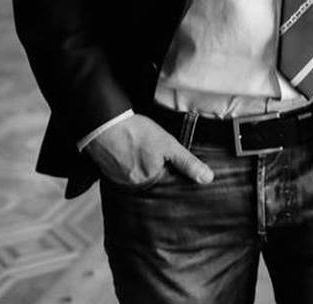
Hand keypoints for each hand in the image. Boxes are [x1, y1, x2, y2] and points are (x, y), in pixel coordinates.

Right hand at [84, 114, 213, 186]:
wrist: (105, 124)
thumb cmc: (137, 132)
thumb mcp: (168, 144)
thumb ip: (187, 163)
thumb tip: (207, 179)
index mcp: (151, 181)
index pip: (168, 184)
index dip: (172, 173)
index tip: (171, 163)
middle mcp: (135, 187)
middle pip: (153, 183)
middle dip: (156, 172)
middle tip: (151, 153)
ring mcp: (120, 182)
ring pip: (138, 178)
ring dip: (141, 169)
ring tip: (141, 152)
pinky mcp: (109, 174)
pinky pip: (124, 174)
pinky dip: (128, 166)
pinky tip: (130, 154)